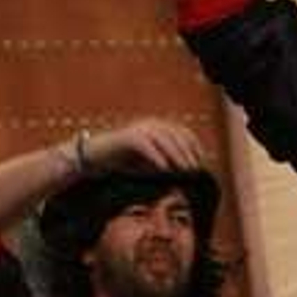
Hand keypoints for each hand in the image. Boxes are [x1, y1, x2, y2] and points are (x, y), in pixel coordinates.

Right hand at [83, 117, 204, 172]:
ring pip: (164, 139)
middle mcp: (151, 124)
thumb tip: (187, 172)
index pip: (184, 133)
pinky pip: (146, 145)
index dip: (195, 147)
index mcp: (159, 127)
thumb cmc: (123, 162)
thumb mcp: (149, 163)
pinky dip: (156, 157)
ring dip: (176, 155)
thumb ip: (166, 163)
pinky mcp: (128, 137)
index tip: (201, 162)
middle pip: (177, 135)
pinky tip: (164, 169)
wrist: (95, 158)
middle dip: (188, 152)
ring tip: (184, 170)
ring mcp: (139, 129)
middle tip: (194, 169)